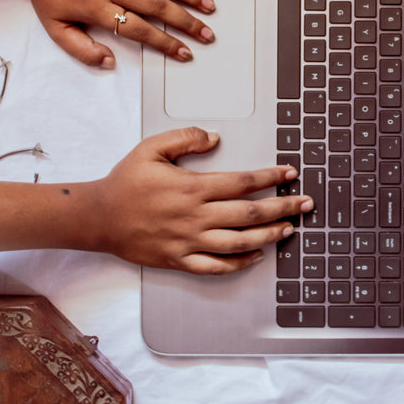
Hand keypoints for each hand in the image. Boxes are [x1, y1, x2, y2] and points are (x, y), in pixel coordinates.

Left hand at [20, 0, 216, 67]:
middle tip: (207, 34)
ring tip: (208, 4)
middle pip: (156, 5)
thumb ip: (81, 49)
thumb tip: (110, 62)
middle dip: (185, 22)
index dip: (165, 43)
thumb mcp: (55, 28)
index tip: (184, 53)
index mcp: (96, 6)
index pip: (139, 29)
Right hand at [87, 127, 310, 273]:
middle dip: (283, 207)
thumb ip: (185, 139)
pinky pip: (216, 266)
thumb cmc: (125, 182)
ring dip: (269, 235)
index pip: (242, 181)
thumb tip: (215, 137)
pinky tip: (257, 255)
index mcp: (192, 187)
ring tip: (289, 228)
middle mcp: (195, 216)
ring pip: (239, 242)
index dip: (270, 176)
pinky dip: (239, 263)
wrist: (97, 217)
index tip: (290, 173)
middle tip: (306, 203)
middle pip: (249, 213)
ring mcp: (188, 241)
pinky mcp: (180, 260)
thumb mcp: (151, 148)